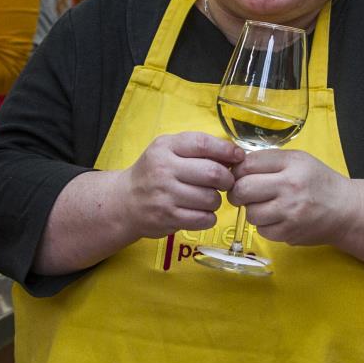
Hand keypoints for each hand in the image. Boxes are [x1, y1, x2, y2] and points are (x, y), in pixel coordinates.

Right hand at [115, 132, 244, 236]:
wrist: (125, 201)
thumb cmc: (154, 173)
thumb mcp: (168, 150)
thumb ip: (197, 148)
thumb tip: (235, 154)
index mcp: (165, 147)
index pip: (203, 144)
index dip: (226, 150)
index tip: (238, 157)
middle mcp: (163, 169)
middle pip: (212, 173)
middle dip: (227, 179)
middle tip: (226, 182)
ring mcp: (165, 195)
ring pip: (211, 198)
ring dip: (217, 200)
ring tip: (208, 198)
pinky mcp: (168, 218)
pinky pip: (204, 218)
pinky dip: (209, 217)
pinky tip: (200, 211)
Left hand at [230, 149, 351, 246]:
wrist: (346, 210)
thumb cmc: (319, 183)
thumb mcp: (299, 160)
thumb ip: (269, 160)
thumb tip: (234, 167)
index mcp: (292, 163)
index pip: (248, 164)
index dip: (237, 171)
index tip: (238, 176)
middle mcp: (291, 186)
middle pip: (243, 189)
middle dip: (237, 193)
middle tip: (241, 194)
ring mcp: (290, 211)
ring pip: (250, 213)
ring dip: (252, 210)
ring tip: (265, 206)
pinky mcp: (290, 232)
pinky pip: (262, 230)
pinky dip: (265, 225)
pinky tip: (277, 219)